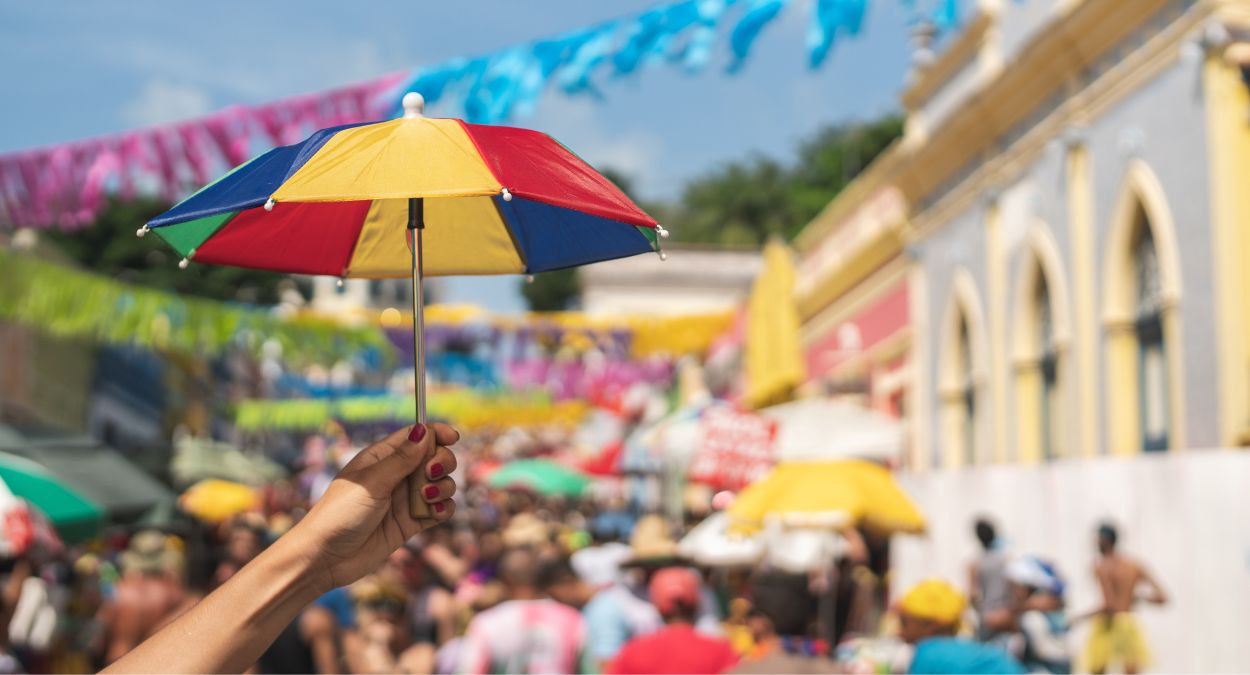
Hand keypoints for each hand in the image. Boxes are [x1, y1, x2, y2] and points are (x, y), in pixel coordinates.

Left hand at [289, 423, 458, 592]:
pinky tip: (434, 513)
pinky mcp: (411, 522)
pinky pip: (439, 510)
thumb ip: (401, 459)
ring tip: (427, 499)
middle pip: (434, 458)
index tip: (453, 437)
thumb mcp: (371, 482)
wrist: (326, 558)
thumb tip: (424, 430)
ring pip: (441, 484)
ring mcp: (405, 499)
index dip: (436, 433)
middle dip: (442, 463)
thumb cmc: (340, 513)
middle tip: (430, 475)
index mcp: (382, 458)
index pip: (416, 437)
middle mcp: (397, 475)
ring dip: (443, 488)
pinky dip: (443, 509)